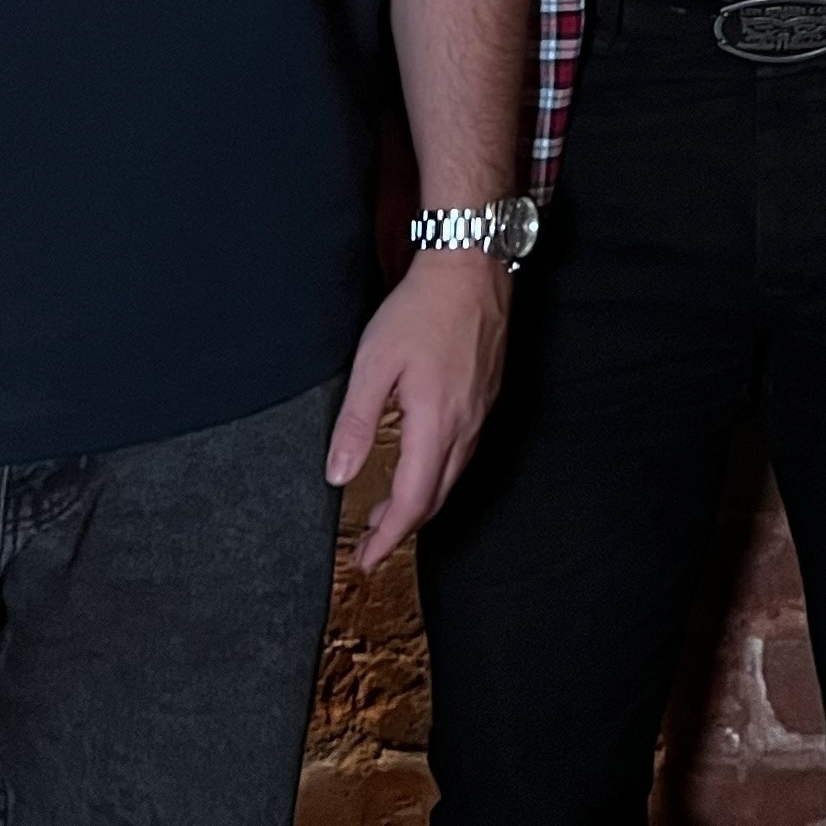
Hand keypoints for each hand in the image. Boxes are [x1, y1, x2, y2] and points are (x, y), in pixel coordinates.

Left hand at [324, 248, 511, 570]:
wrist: (472, 265)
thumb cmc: (421, 309)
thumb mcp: (374, 363)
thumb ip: (355, 423)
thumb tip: (337, 476)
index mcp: (436, 424)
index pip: (413, 501)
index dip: (389, 537)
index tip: (367, 561)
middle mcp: (466, 425)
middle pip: (437, 496)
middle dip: (404, 526)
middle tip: (372, 543)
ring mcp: (482, 409)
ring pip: (453, 474)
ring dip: (422, 499)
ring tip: (390, 511)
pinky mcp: (488, 393)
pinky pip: (465, 450)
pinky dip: (440, 472)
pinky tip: (423, 462)